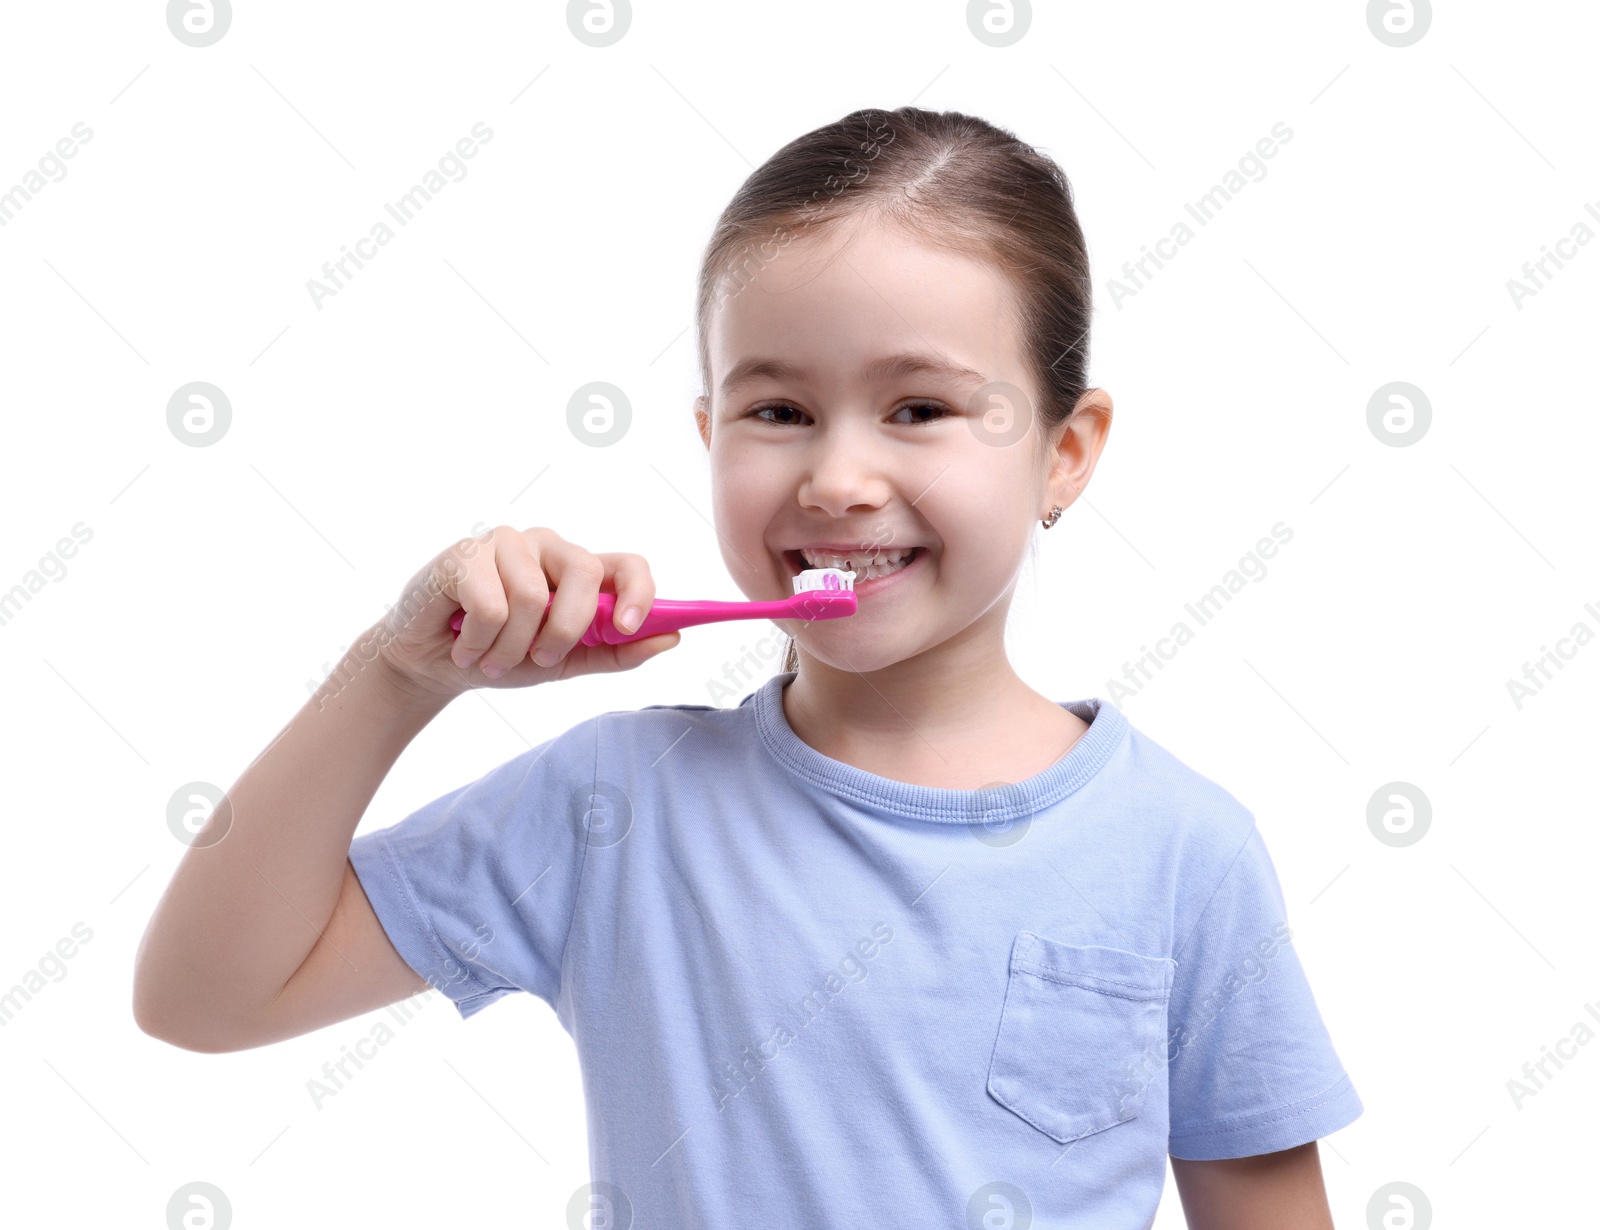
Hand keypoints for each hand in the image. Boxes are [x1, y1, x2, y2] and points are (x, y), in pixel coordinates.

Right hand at [373, 525, 678, 703]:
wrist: (433, 666)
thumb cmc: (503, 655)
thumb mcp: (565, 663)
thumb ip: (615, 651)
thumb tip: (671, 637)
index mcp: (579, 570)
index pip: (627, 564)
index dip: (639, 592)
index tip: (629, 626)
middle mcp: (548, 547)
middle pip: (584, 574)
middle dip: (564, 633)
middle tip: (537, 660)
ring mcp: (506, 544)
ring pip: (532, 598)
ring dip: (510, 648)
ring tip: (490, 657)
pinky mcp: (465, 553)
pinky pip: (491, 606)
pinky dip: (477, 642)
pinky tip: (462, 643)